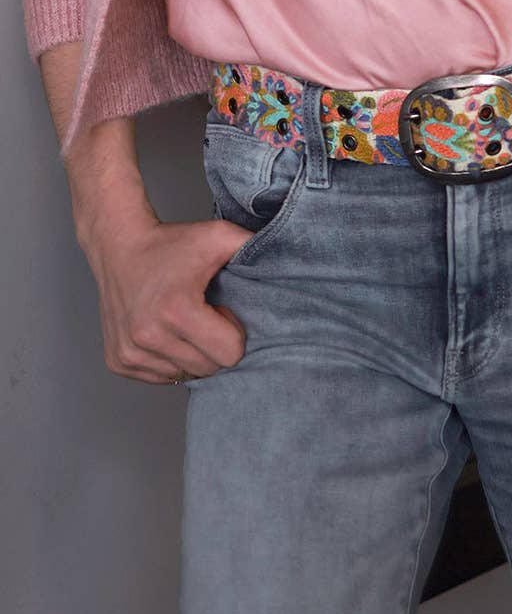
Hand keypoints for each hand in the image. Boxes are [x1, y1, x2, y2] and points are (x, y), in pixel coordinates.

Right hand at [81, 209, 254, 384]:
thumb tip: (291, 261)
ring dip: (193, 354)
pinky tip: (167, 331)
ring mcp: (130, 352)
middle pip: (209, 369)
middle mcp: (147, 336)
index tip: (221, 310)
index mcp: (176, 311)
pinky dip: (171, 359)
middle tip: (206, 315)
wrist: (118, 244)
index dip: (233, 332)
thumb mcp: (219, 235)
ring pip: (186, 376)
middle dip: (215, 345)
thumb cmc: (173, 242)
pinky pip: (163, 377)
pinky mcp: (118, 361)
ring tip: (185, 322)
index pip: (229, 354)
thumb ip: (254, 247)